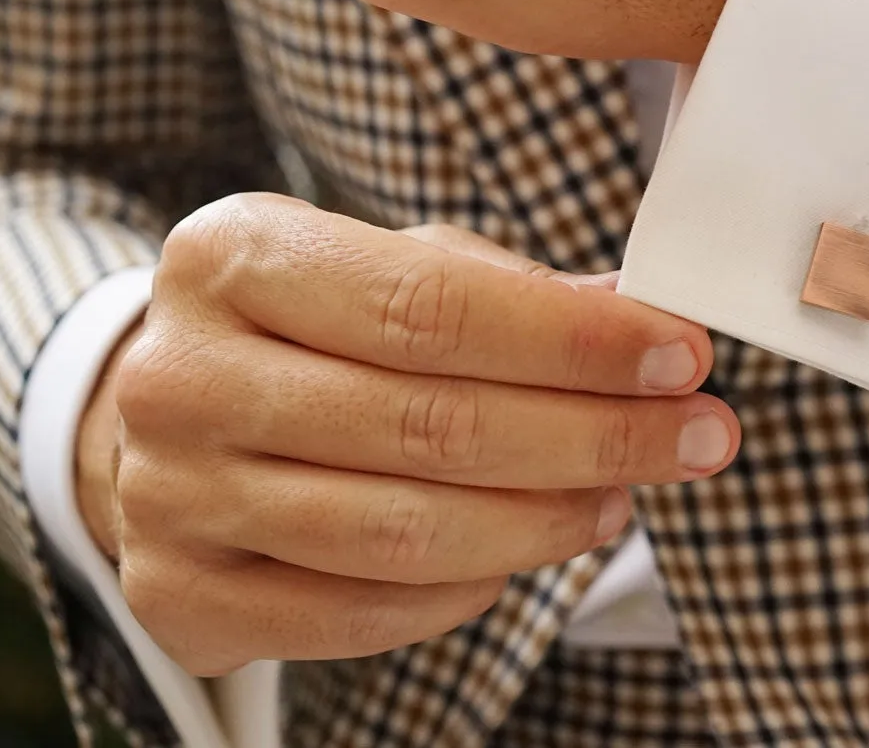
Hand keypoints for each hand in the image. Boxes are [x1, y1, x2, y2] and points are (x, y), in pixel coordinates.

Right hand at [74, 193, 736, 675]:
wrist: (171, 409)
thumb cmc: (312, 323)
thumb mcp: (388, 262)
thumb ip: (505, 288)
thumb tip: (638, 318)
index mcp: (232, 256)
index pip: (430, 306)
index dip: (573, 341)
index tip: (682, 355)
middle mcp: (181, 375)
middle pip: (429, 424)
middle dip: (594, 433)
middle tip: (699, 434)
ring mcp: (169, 494)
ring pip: (404, 531)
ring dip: (546, 520)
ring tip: (624, 497)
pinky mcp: (182, 596)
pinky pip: (363, 612)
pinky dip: (468, 589)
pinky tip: (531, 549)